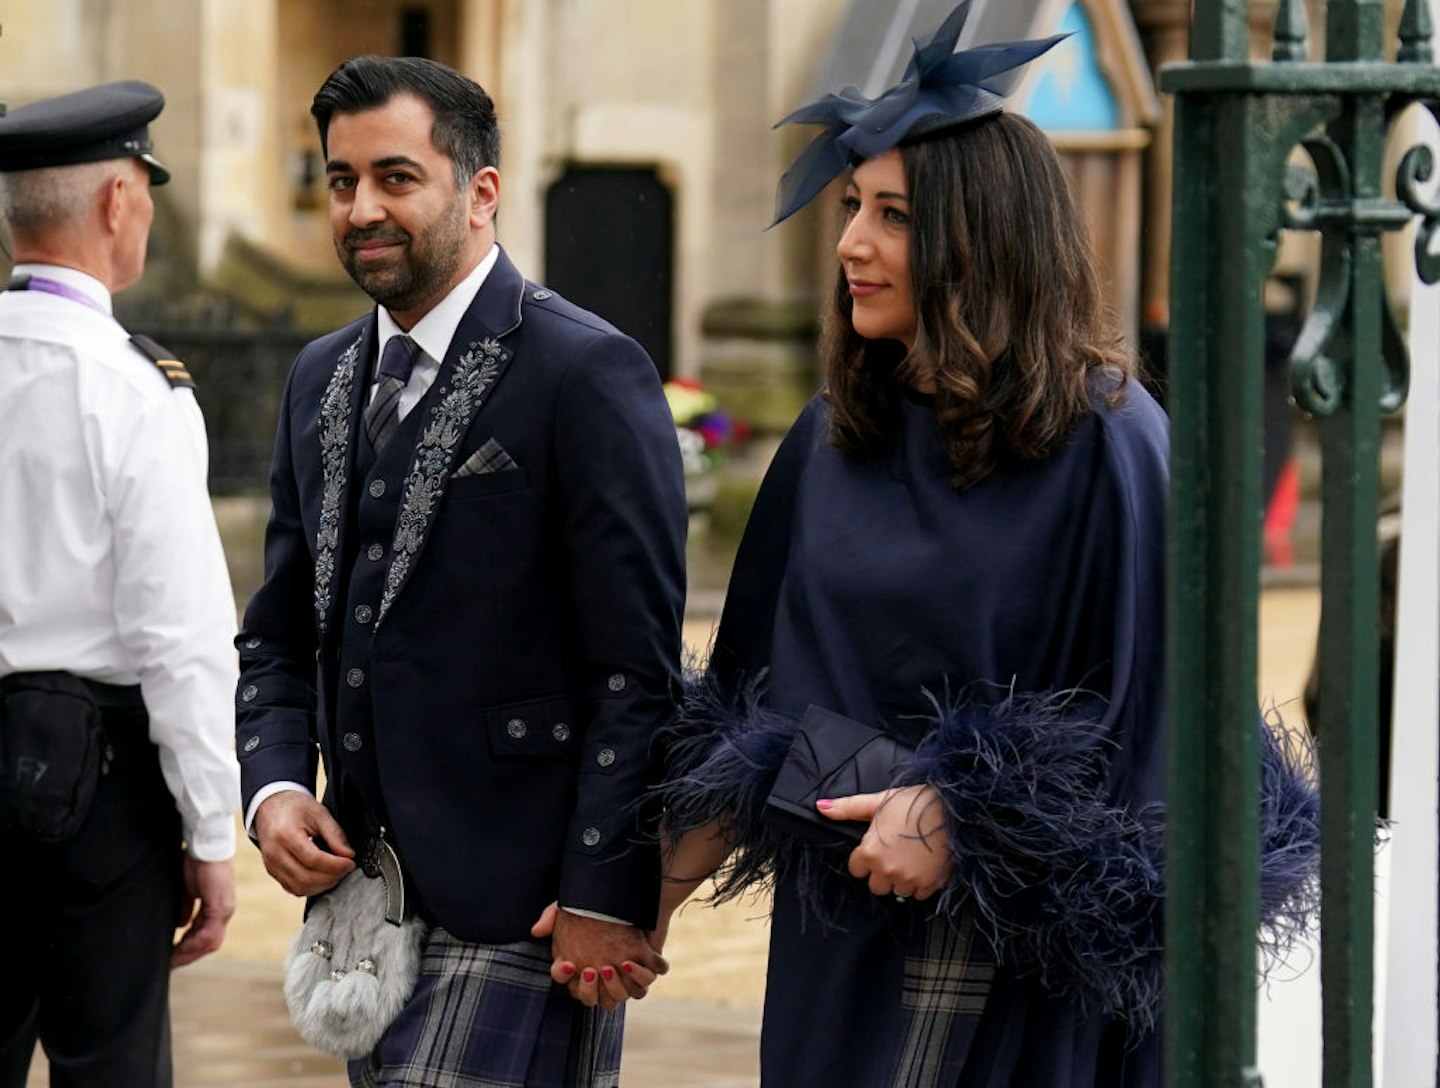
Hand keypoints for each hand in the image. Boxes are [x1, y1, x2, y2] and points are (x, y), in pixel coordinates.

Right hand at [172, 856, 235, 967]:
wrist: (204, 844)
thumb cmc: (195, 862)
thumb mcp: (188, 889)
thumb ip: (187, 907)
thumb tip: (181, 924)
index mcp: (218, 906)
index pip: (206, 935)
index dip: (190, 947)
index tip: (173, 956)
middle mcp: (224, 910)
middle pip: (209, 943)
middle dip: (188, 955)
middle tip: (169, 963)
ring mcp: (224, 909)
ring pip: (210, 942)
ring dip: (189, 953)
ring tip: (170, 960)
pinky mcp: (220, 906)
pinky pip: (208, 933)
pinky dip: (193, 943)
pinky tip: (178, 948)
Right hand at [253, 791, 354, 896]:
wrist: (270, 807)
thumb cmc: (295, 807)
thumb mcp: (318, 812)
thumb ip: (334, 833)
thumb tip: (348, 854)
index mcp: (285, 835)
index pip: (313, 859)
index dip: (335, 865)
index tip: (350, 862)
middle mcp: (274, 854)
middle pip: (305, 878)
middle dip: (331, 877)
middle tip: (346, 868)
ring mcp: (271, 865)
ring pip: (299, 888)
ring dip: (322, 885)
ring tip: (337, 873)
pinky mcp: (272, 872)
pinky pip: (292, 888)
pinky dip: (311, 887)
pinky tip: (323, 877)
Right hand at [530, 904, 667, 1009]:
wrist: (631, 899)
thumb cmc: (596, 907)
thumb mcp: (570, 906)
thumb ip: (551, 916)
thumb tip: (536, 930)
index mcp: (578, 967)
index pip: (564, 980)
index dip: (563, 976)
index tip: (568, 963)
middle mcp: (598, 979)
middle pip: (589, 999)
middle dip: (589, 989)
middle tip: (594, 969)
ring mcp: (622, 978)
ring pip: (616, 998)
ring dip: (615, 987)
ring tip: (617, 964)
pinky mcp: (644, 971)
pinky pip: (642, 986)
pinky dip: (639, 977)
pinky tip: (632, 961)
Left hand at [820, 785, 953, 899]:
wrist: (952, 807)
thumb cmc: (912, 801)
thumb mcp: (878, 801)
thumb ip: (848, 808)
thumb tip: (820, 807)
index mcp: (870, 852)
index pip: (856, 869)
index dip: (864, 858)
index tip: (876, 847)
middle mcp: (887, 870)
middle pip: (876, 886)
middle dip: (881, 873)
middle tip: (893, 854)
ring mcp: (910, 879)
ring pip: (898, 891)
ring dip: (901, 879)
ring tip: (911, 858)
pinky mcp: (931, 884)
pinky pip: (919, 895)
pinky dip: (920, 884)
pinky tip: (924, 866)